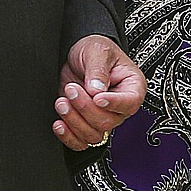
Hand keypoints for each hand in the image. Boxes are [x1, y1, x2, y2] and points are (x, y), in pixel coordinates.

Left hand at [52, 34, 145, 150]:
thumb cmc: (94, 49)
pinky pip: (80, 142)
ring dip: (74, 121)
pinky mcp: (85, 122)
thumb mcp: (97, 50)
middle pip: (108, 122)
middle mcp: (119, 106)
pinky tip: (59, 123)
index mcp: (132, 87)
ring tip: (62, 101)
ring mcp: (102, 116)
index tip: (97, 97)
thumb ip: (98, 70)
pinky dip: (68, 137)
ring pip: (93, 135)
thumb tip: (97, 90)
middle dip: (85, 108)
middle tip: (71, 89)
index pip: (130, 103)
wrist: (76, 53)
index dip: (113, 104)